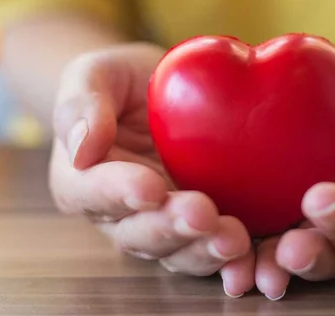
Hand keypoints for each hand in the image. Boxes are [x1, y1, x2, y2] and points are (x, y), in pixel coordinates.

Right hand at [48, 44, 253, 295]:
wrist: (160, 89)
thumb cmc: (118, 80)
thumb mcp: (93, 74)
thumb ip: (81, 103)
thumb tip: (81, 147)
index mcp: (82, 180)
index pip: (92, 192)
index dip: (119, 194)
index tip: (149, 188)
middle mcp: (119, 215)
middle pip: (138, 233)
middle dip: (170, 228)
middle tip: (202, 214)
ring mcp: (162, 225)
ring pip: (177, 251)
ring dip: (204, 249)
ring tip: (234, 239)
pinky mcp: (202, 226)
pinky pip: (214, 247)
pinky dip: (234, 259)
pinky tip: (254, 254)